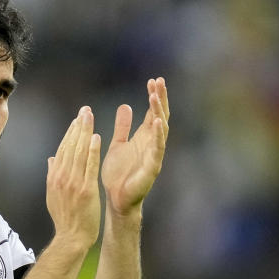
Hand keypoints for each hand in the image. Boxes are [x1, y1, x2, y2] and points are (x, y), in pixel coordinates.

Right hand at [46, 106, 101, 249]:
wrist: (72, 238)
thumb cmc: (66, 218)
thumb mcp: (53, 195)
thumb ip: (53, 175)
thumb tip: (51, 159)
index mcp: (54, 177)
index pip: (63, 149)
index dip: (70, 133)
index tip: (77, 119)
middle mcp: (61, 177)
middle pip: (70, 146)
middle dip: (77, 126)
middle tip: (84, 110)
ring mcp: (73, 183)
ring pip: (79, 152)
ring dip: (84, 132)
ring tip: (89, 116)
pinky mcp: (86, 190)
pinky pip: (89, 166)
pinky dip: (92, 151)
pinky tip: (96, 137)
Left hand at [102, 77, 169, 214]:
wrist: (116, 199)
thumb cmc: (118, 174)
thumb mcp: (118, 144)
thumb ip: (123, 126)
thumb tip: (126, 105)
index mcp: (144, 138)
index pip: (152, 112)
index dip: (154, 96)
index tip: (153, 80)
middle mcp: (152, 144)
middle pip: (160, 116)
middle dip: (160, 99)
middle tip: (159, 81)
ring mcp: (154, 155)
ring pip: (161, 130)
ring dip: (159, 112)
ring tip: (155, 96)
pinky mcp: (152, 168)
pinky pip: (158, 149)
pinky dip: (159, 136)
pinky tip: (158, 122)